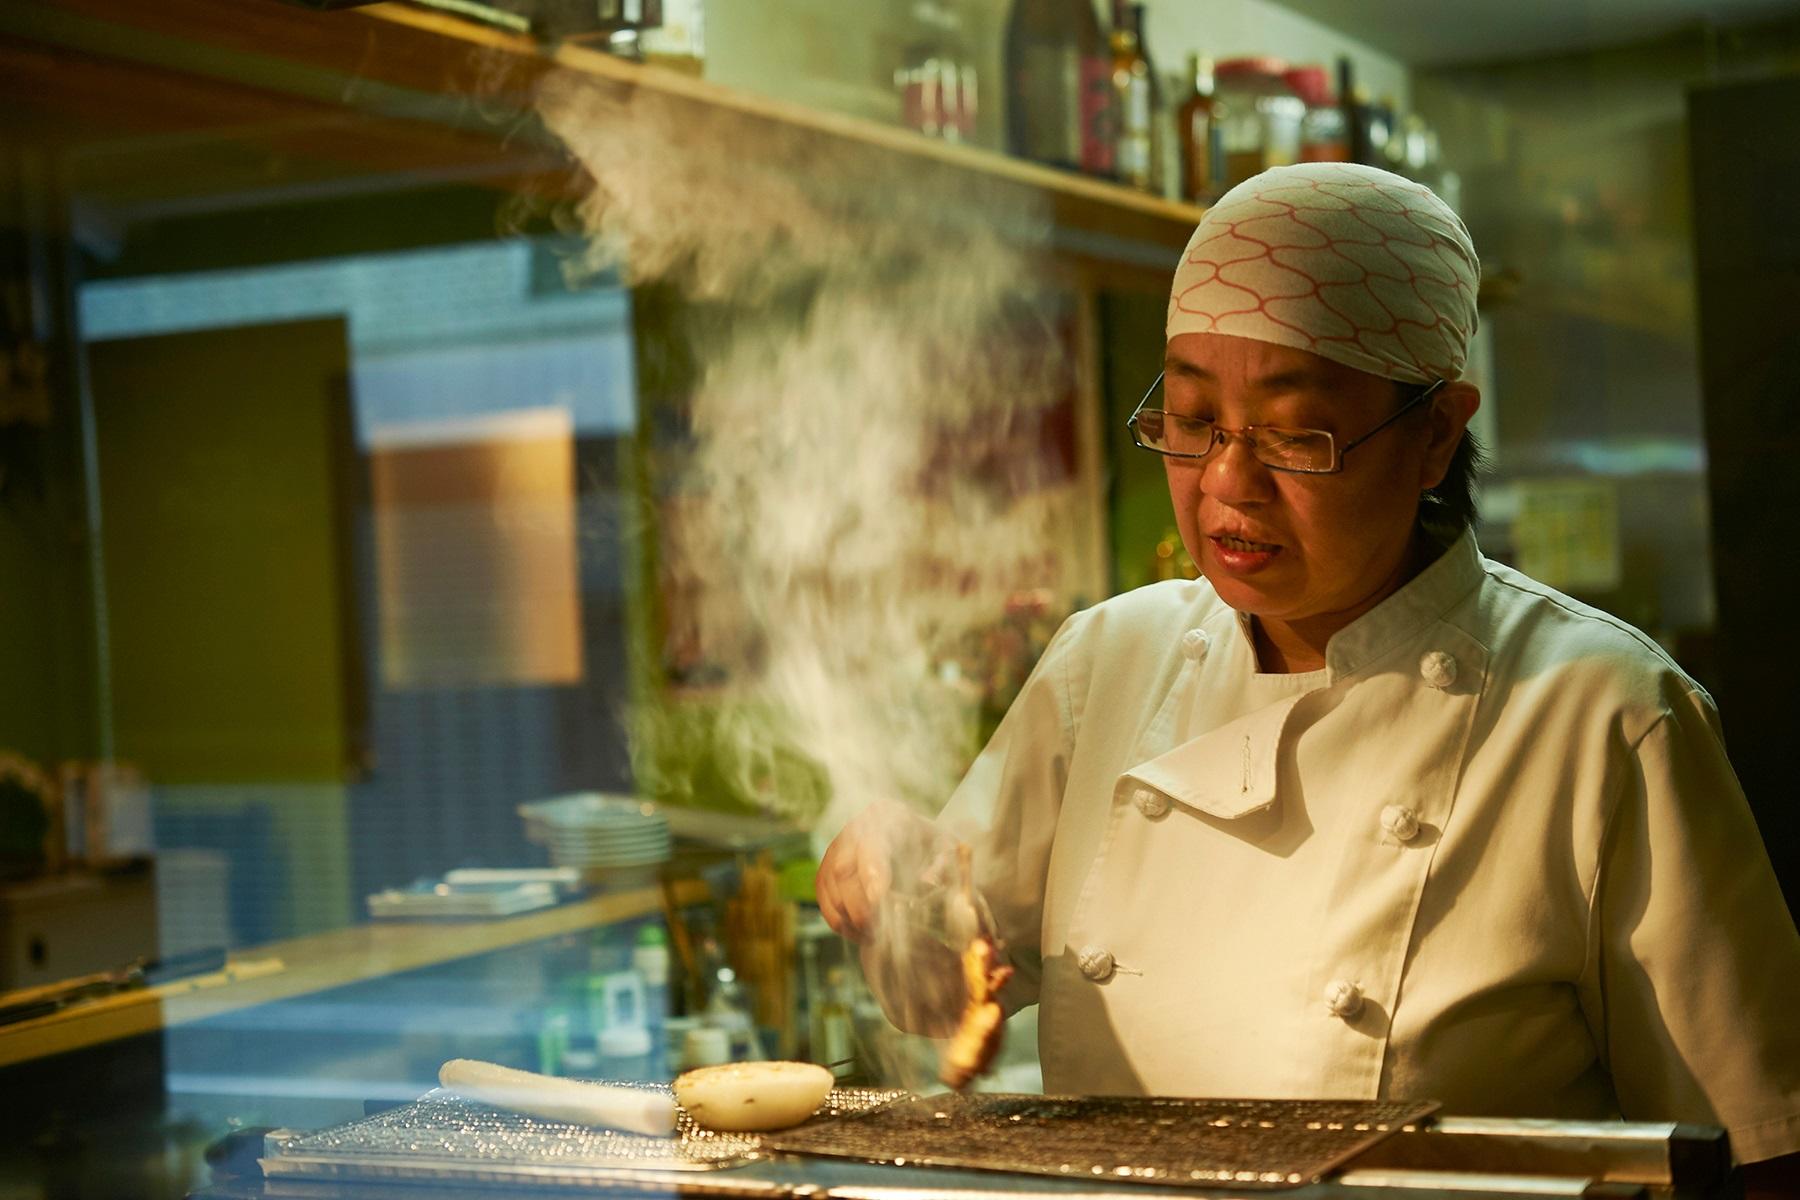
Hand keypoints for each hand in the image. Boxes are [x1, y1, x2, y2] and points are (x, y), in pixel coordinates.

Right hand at [815, 800, 952, 944]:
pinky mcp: (824, 872)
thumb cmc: (930, 846)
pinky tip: (863, 932)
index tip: (879, 898)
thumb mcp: (946, 849)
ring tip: (876, 936)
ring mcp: (834, 851)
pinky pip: (825, 903)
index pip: (870, 845)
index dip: (871, 873)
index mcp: (886, 816)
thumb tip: (928, 883)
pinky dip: (842, 924)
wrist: (911, 838)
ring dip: (851, 920)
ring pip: (831, 892)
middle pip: (843, 871)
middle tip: (881, 932)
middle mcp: (853, 830)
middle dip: (861, 908)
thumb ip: (942, 864)